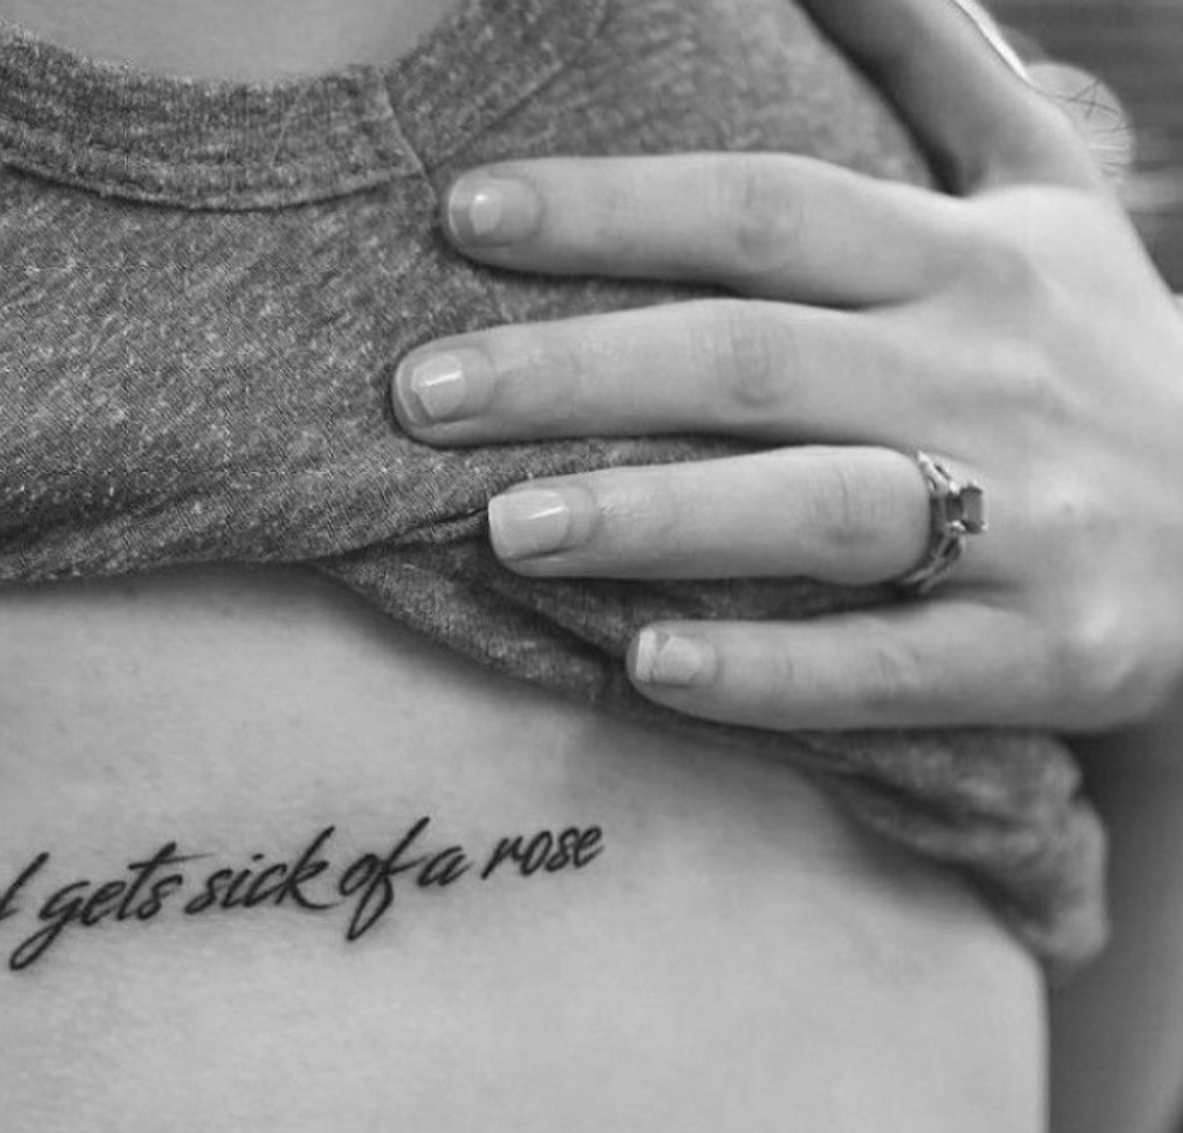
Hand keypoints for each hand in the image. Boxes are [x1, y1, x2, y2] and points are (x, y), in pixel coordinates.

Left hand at [392, 0, 1182, 732]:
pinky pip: (886, 668)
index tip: (463, 217)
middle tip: (422, 397)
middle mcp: (990, 372)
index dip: (613, 206)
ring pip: (818, 508)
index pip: (764, 212)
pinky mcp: (1044, 650)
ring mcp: (1027, 518)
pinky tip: (644, 668)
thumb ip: (942, 70)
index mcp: (970, 257)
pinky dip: (767, 671)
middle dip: (577, 371)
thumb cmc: (1101, 358)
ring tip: (505, 529)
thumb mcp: (1044, 195)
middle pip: (755, 357)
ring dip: (654, 519)